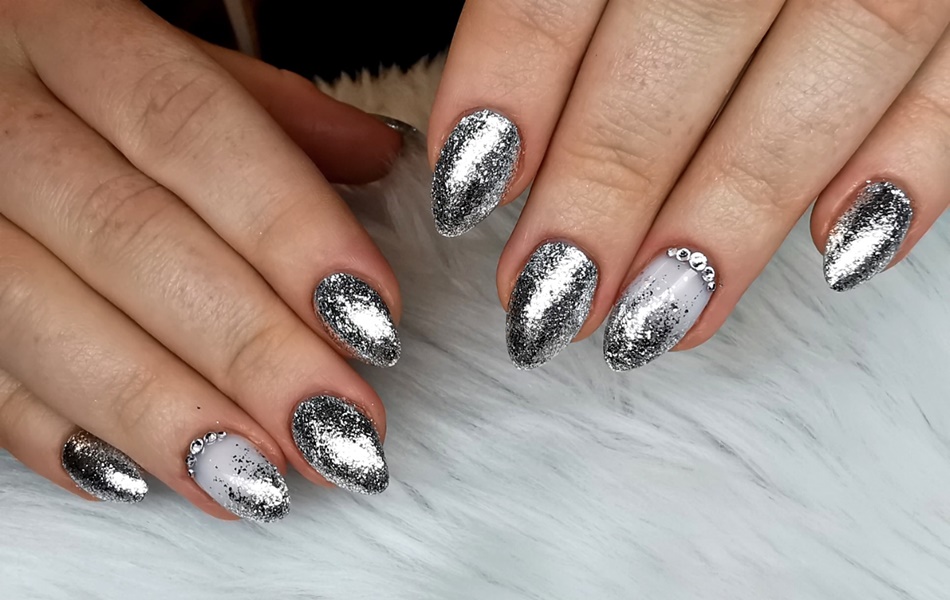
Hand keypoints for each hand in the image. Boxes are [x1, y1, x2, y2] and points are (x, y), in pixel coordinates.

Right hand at [0, 0, 403, 520]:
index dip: (288, 227)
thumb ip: (271, 109)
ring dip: (163, 414)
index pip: (191, 128)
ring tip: (259, 478)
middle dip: (246, 346)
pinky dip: (61, 437)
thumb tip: (379, 156)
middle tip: (335, 424)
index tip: (370, 313)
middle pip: (128, 237)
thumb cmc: (74, 75)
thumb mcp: (164, 54)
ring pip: (42, 320)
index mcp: (67, 33)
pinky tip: (144, 478)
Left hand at [428, 0, 949, 368]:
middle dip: (612, 178)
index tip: (468, 188)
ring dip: (739, 207)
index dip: (515, 78)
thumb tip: (499, 145)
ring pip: (835, 55)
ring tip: (663, 315)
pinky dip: (915, 164)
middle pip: (691, 29)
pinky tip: (841, 247)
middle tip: (553, 294)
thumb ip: (563, 4)